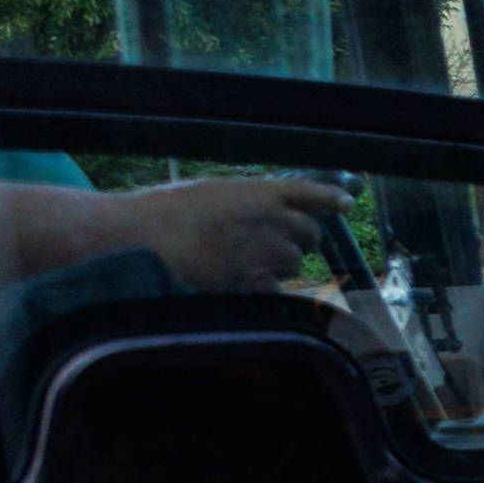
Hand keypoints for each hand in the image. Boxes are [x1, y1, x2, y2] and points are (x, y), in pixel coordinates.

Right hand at [121, 177, 347, 290]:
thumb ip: (242, 202)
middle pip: (310, 234)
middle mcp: (273, 219)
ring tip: (239, 262)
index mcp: (259, 192)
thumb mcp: (208, 193)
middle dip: (298, 241)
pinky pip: (276, 289)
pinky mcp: (256, 281)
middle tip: (272, 246)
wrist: (137, 238)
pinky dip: (262, 289)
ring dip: (277, 266)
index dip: (330, 198)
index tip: (346, 203)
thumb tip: (260, 212)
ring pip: (293, 263)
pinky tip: (237, 284)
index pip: (309, 192)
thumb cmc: (160, 213)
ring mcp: (267, 251)